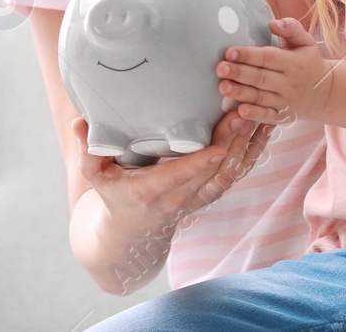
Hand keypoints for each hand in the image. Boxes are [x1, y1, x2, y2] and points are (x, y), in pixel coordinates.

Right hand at [72, 110, 271, 238]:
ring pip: (230, 173)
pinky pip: (237, 173)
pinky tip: (265, 128)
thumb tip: (79, 122)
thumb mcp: (94, 177)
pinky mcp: (210, 192)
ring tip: (261, 113)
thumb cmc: (112, 197)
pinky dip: (252, 152)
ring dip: (247, 145)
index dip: (200, 164)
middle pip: (213, 171)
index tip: (217, 147)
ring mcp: (198, 196)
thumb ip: (88, 151)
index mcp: (152, 191)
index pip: (179, 177)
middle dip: (231, 143)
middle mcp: (180, 197)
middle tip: (245, 111)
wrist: (131, 234)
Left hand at [217, 17, 332, 124]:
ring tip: (222, 87)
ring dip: (240, 93)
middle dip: (239, 73)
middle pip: (260, 78)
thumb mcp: (306, 42)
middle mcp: (289, 83)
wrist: (325, 93)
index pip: (268, 58)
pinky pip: (267, 116)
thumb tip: (272, 23)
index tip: (230, 52)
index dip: (248, 55)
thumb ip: (291, 29)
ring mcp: (285, 101)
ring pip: (260, 97)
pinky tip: (239, 111)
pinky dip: (254, 115)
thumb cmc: (308, 62)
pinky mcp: (282, 116)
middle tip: (220, 68)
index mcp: (293, 63)